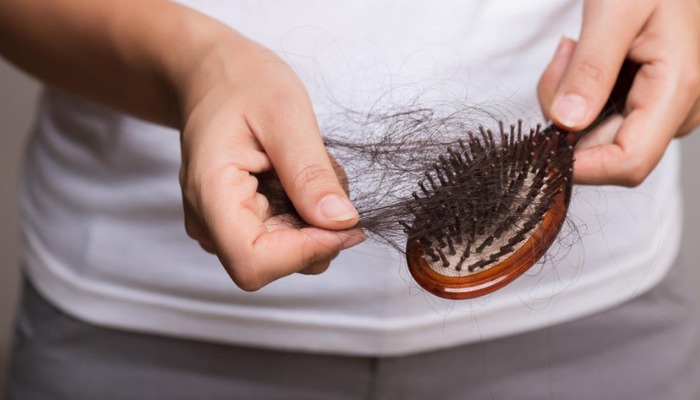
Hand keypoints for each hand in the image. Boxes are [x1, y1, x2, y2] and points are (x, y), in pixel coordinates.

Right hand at [176, 31, 364, 290]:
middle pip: (275, 264)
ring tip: (309, 170)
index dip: (305, 252)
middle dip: (318, 231)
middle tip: (327, 176)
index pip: (254, 263)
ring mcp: (222, 227)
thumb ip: (311, 172)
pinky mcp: (239, 224)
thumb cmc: (242, 84)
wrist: (213, 76)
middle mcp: (209, 222)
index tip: (343, 221)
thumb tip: (341, 222)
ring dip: (316, 222)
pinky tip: (299, 179)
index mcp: (211, 194)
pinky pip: (285, 239)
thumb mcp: (286, 114)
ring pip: (286, 256)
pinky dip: (307, 216)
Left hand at [537, 0, 699, 185]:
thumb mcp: (614, 11)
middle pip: (604, 149)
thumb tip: (567, 123)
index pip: (628, 163)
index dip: (581, 165)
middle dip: (565, 114)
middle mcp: (678, 109)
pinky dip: (578, 93)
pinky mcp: (647, 102)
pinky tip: (583, 56)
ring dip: (569, 98)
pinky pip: (599, 116)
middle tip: (564, 56)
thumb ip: (591, 69)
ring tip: (575, 48)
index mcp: (679, 89)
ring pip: (595, 133)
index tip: (541, 141)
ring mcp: (664, 108)